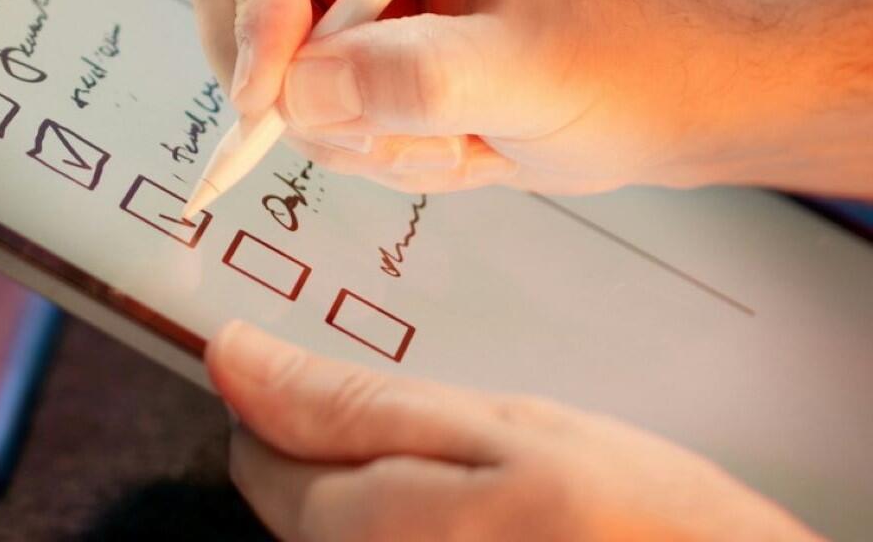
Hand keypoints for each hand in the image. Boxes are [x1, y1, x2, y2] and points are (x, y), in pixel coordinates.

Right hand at [187, 0, 760, 194]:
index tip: (272, 88)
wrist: (670, 98)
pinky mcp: (348, 27)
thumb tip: (302, 92)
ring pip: (257, 46)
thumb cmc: (634, 58)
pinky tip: (436, 142)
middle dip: (289, 71)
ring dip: (334, 121)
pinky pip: (291, 92)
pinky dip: (348, 138)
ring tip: (446, 140)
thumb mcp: (538, 73)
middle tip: (366, 134)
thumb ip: (422, 79)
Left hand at [207, 321, 816, 541]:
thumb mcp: (502, 429)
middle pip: (303, 502)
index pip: (255, 455)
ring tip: (509, 490)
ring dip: (406, 493)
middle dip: (361, 451)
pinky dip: (442, 527)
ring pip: (358, 531)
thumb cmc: (649, 528)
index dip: (299, 399)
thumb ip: (351, 401)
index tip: (364, 382)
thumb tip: (232, 357)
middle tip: (469, 438)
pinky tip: (516, 526)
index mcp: (358, 533)